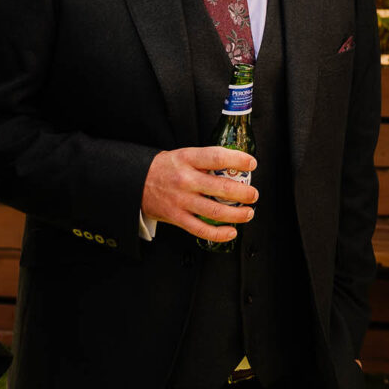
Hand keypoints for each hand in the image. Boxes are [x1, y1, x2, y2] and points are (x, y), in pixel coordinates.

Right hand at [141, 146, 257, 243]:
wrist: (136, 182)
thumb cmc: (165, 168)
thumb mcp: (184, 155)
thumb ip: (206, 161)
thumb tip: (236, 164)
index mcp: (188, 159)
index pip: (217, 157)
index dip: (238, 160)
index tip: (251, 163)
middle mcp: (185, 180)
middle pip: (221, 188)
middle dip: (244, 193)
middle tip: (253, 195)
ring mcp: (181, 201)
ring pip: (215, 212)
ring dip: (237, 214)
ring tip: (248, 213)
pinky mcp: (177, 217)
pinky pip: (202, 229)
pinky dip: (220, 233)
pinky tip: (231, 231)